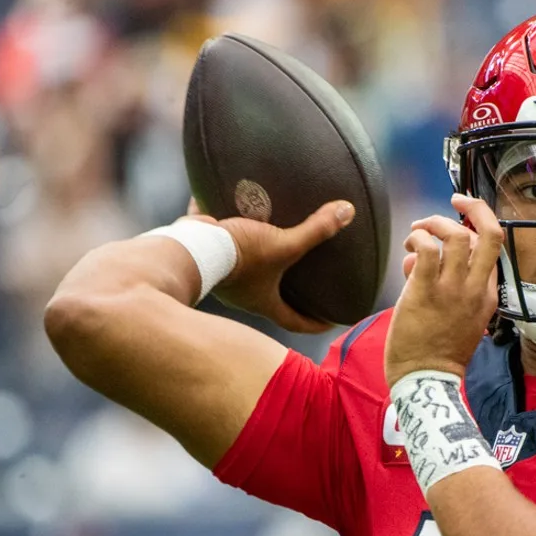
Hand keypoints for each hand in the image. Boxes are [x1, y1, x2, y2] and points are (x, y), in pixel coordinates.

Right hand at [213, 200, 354, 333]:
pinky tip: (242, 215)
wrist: (188, 245)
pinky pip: (225, 246)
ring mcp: (223, 277)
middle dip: (289, 293)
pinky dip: (235, 234)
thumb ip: (316, 230)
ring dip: (262, 262)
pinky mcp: (207, 255)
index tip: (331, 322)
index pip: (295, 322)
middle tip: (308, 283)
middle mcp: (243, 294)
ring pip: (247, 273)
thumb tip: (347, 212)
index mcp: (263, 302)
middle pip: (271, 297)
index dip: (314, 324)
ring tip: (279, 246)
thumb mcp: (283, 243)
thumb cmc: (238, 255)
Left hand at [385, 193, 502, 385]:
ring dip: (435, 224)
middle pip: (491, 234)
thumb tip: (418, 258)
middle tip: (456, 200)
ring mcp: (453, 289)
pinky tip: (409, 248)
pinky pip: (426, 250)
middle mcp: (476, 288)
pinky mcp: (426, 291)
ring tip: (418, 232)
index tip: (464, 215)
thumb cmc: (438, 352)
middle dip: (475, 207)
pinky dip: (417, 239)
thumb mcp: (459, 317)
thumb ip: (446, 284)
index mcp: (488, 295)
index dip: (478, 226)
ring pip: (457, 236)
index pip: (493, 248)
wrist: (427, 379)